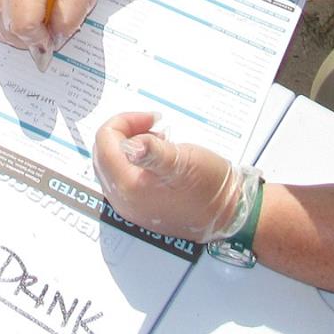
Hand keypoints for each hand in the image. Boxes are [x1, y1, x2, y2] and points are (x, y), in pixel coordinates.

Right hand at [0, 0, 100, 58]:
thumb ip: (68, 20)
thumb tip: (51, 40)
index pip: (24, 24)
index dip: (40, 39)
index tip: (51, 40)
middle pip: (10, 29)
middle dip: (31, 38)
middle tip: (48, 29)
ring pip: (0, 29)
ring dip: (21, 35)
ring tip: (39, 21)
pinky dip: (12, 28)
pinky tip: (26, 18)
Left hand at [93, 111, 257, 243]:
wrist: (229, 215)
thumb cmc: (209, 188)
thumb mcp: (182, 162)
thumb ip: (153, 153)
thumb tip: (131, 145)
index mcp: (129, 187)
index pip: (105, 142)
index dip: (124, 122)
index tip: (150, 118)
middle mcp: (123, 200)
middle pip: (104, 153)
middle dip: (125, 132)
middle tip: (152, 125)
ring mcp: (131, 206)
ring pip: (113, 164)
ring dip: (130, 144)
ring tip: (158, 139)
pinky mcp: (141, 208)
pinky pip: (124, 176)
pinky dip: (135, 159)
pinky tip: (158, 156)